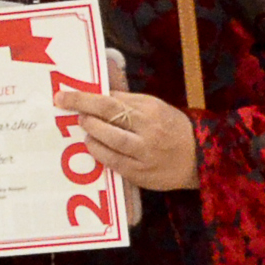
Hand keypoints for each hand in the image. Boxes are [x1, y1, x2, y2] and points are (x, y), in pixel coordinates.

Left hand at [56, 80, 198, 190]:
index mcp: (150, 109)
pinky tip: (92, 146)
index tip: (63, 96)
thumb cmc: (172, 128)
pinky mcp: (141, 173)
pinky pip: (114, 162)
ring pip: (111, 140)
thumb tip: (99, 91)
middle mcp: (148, 129)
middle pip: (109, 115)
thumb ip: (128, 101)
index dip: (85, 98)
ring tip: (85, 127)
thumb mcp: (154, 107)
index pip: (111, 99)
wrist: (200, 157)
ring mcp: (145, 153)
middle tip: (73, 112)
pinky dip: (99, 153)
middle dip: (84, 111)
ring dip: (92, 132)